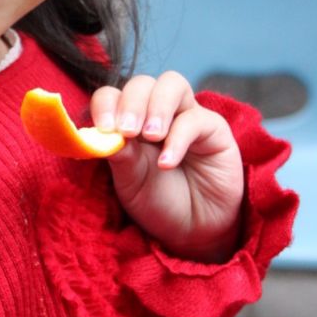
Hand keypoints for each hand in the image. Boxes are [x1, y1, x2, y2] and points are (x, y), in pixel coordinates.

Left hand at [91, 72, 243, 263]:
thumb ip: (119, 154)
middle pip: (142, 84)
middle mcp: (156, 112)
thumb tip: (103, 132)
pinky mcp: (214, 129)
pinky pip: (195, 119)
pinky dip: (178, 138)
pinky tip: (167, 163)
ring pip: (172, 84)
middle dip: (132, 103)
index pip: (112, 95)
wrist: (192, 232)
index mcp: (129, 121)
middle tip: (127, 131)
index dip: (106, 105)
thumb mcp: (130, 181)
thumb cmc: (157, 203)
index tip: (104, 128)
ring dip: (157, 106)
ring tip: (150, 136)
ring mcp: (186, 116)